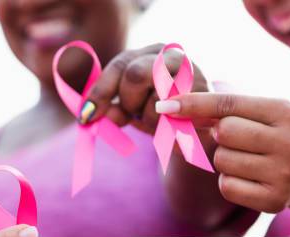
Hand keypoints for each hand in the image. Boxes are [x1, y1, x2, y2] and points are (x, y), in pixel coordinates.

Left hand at [78, 43, 208, 133]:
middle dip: (128, 102)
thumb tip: (91, 116)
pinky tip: (171, 129)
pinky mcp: (203, 99)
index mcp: (150, 53)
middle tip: (133, 116)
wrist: (201, 127)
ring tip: (160, 121)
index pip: (120, 65)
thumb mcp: (132, 108)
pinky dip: (165, 131)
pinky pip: (173, 121)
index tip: (86, 116)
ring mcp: (191, 74)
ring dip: (150, 121)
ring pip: (154, 101)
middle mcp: (172, 56)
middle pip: (135, 74)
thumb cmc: (161, 115)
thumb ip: (113, 108)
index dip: (100, 91)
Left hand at [158, 93, 289, 212]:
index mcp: (283, 111)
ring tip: (246, 159)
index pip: (227, 103)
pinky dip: (229, 182)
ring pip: (222, 161)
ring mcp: (284, 172)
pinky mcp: (275, 200)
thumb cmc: (266, 134)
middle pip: (224, 132)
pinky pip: (227, 187)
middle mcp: (289, 140)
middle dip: (218, 135)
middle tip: (235, 139)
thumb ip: (213, 112)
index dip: (193, 104)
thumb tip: (167, 116)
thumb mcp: (252, 115)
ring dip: (223, 160)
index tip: (163, 106)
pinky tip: (248, 179)